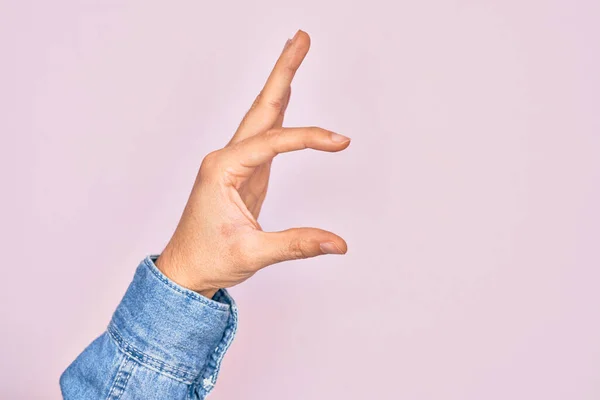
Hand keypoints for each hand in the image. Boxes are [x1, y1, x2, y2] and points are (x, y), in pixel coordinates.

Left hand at [155, 30, 349, 297]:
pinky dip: (280, 112)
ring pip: (263, 116)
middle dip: (283, 71)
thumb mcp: (253, 253)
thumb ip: (296, 244)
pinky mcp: (245, 173)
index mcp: (223, 169)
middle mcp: (227, 158)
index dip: (309, 138)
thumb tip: (338, 243)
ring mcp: (236, 163)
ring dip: (281, 84)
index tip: (340, 141)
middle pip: (262, 107)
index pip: (273, 142)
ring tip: (295, 53)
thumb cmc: (208, 259)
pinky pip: (267, 136)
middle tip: (301, 38)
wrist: (185, 270)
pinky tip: (287, 96)